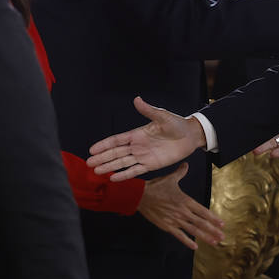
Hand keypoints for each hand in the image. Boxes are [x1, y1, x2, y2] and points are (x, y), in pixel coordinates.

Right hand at [88, 97, 205, 180]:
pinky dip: (125, 175)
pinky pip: (135, 171)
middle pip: (116, 153)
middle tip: (89, 163)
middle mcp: (137, 146)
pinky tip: (114, 178)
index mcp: (137, 134)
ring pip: (123, 163)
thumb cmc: (176, 124)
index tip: (92, 150)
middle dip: (102, 158)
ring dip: (110, 167)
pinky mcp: (151, 165)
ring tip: (97, 172)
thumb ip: (148, 110)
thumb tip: (137, 99)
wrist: (190, 136)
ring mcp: (143, 156)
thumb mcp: (162, 116)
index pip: (117, 140)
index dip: (104, 145)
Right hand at [138, 164, 225, 248]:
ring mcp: (175, 220)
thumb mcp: (170, 179)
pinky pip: (179, 235)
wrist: (141, 195)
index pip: (203, 211)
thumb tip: (186, 164)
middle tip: (222, 237)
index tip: (221, 224)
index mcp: (185, 200)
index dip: (213, 218)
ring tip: (214, 242)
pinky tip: (195, 247)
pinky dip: (187, 241)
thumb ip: (180, 173)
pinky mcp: (167, 226)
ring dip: (205, 237)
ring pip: (193, 230)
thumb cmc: (156, 186)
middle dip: (213, 230)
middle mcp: (182, 211)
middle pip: (201, 222)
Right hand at [253, 107, 278, 157]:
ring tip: (255, 150)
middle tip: (247, 139)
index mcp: (278, 116)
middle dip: (256, 137)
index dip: (257, 122)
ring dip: (263, 146)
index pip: (266, 119)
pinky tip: (272, 154)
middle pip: (265, 133)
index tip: (248, 122)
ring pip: (271, 142)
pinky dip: (278, 152)